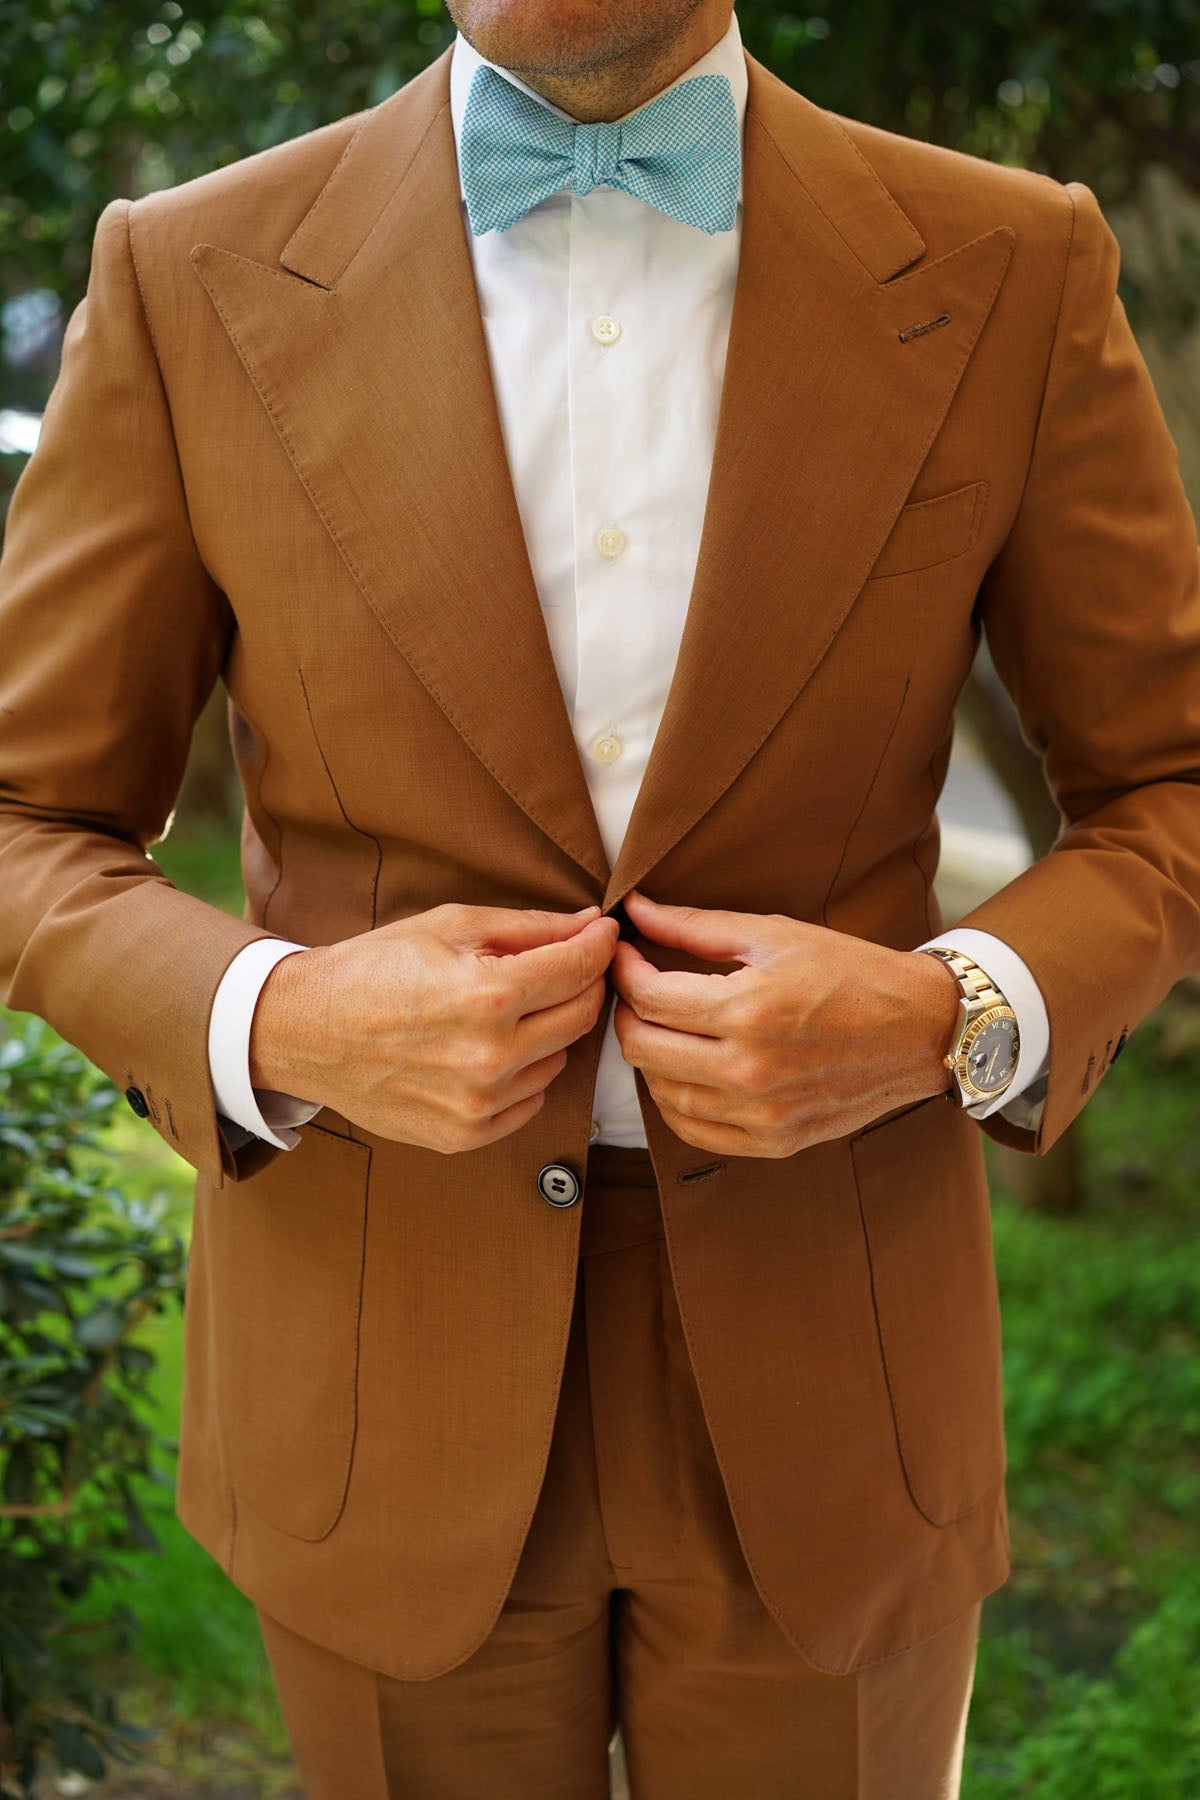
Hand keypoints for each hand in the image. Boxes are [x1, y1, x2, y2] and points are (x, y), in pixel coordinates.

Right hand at [249, 902, 617, 1152]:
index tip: (604, 934)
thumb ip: (530, 927)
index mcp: (489, 996)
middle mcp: (491, 1057)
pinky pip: (530, 1102)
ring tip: (507, 1011)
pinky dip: (523, 1073)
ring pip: (558, 1060)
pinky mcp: (466, 1134)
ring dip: (548, 1032)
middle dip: (583, 984)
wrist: (307, 1030)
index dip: (600, 945)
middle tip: (566, 967)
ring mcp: (479, 1103)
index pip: (581, 969)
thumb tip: (591, 923)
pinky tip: (488, 1050)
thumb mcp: (451, 926)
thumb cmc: (376, 968)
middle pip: (581, 1017)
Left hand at [611, 890, 960, 1156]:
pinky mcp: (774, 1141)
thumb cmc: (850, 972)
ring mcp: (761, 1114)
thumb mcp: (774, 935)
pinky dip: (675, 1102)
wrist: (921, 1029)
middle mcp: (749, 1070)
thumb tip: (636, 910)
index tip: (623, 953)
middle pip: (643, 1049)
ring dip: (648, 1057)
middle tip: (635, 989)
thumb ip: (694, 926)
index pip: (648, 997)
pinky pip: (695, 1131)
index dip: (623, 970)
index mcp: (747, 1010)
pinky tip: (683, 1071)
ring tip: (662, 1026)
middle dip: (626, 1013)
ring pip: (662, 1093)